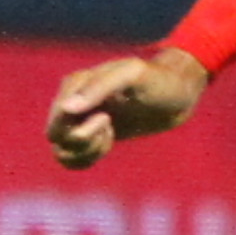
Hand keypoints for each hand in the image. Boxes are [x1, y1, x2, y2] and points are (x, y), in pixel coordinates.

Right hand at [46, 51, 209, 170]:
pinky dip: (86, 158)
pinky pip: (72, 156)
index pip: (56, 122)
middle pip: (56, 137)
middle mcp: (71, 100)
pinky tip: (107, 144)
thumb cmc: (158, 79)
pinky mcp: (91, 133)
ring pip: (61, 150)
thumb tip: (66, 109)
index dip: (79, 129)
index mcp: (75, 84)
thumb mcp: (133, 76)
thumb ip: (99, 88)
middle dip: (83, 141)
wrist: (178, 93)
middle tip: (110, 128)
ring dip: (85, 151)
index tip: (107, 118)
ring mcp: (79, 118)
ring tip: (110, 137)